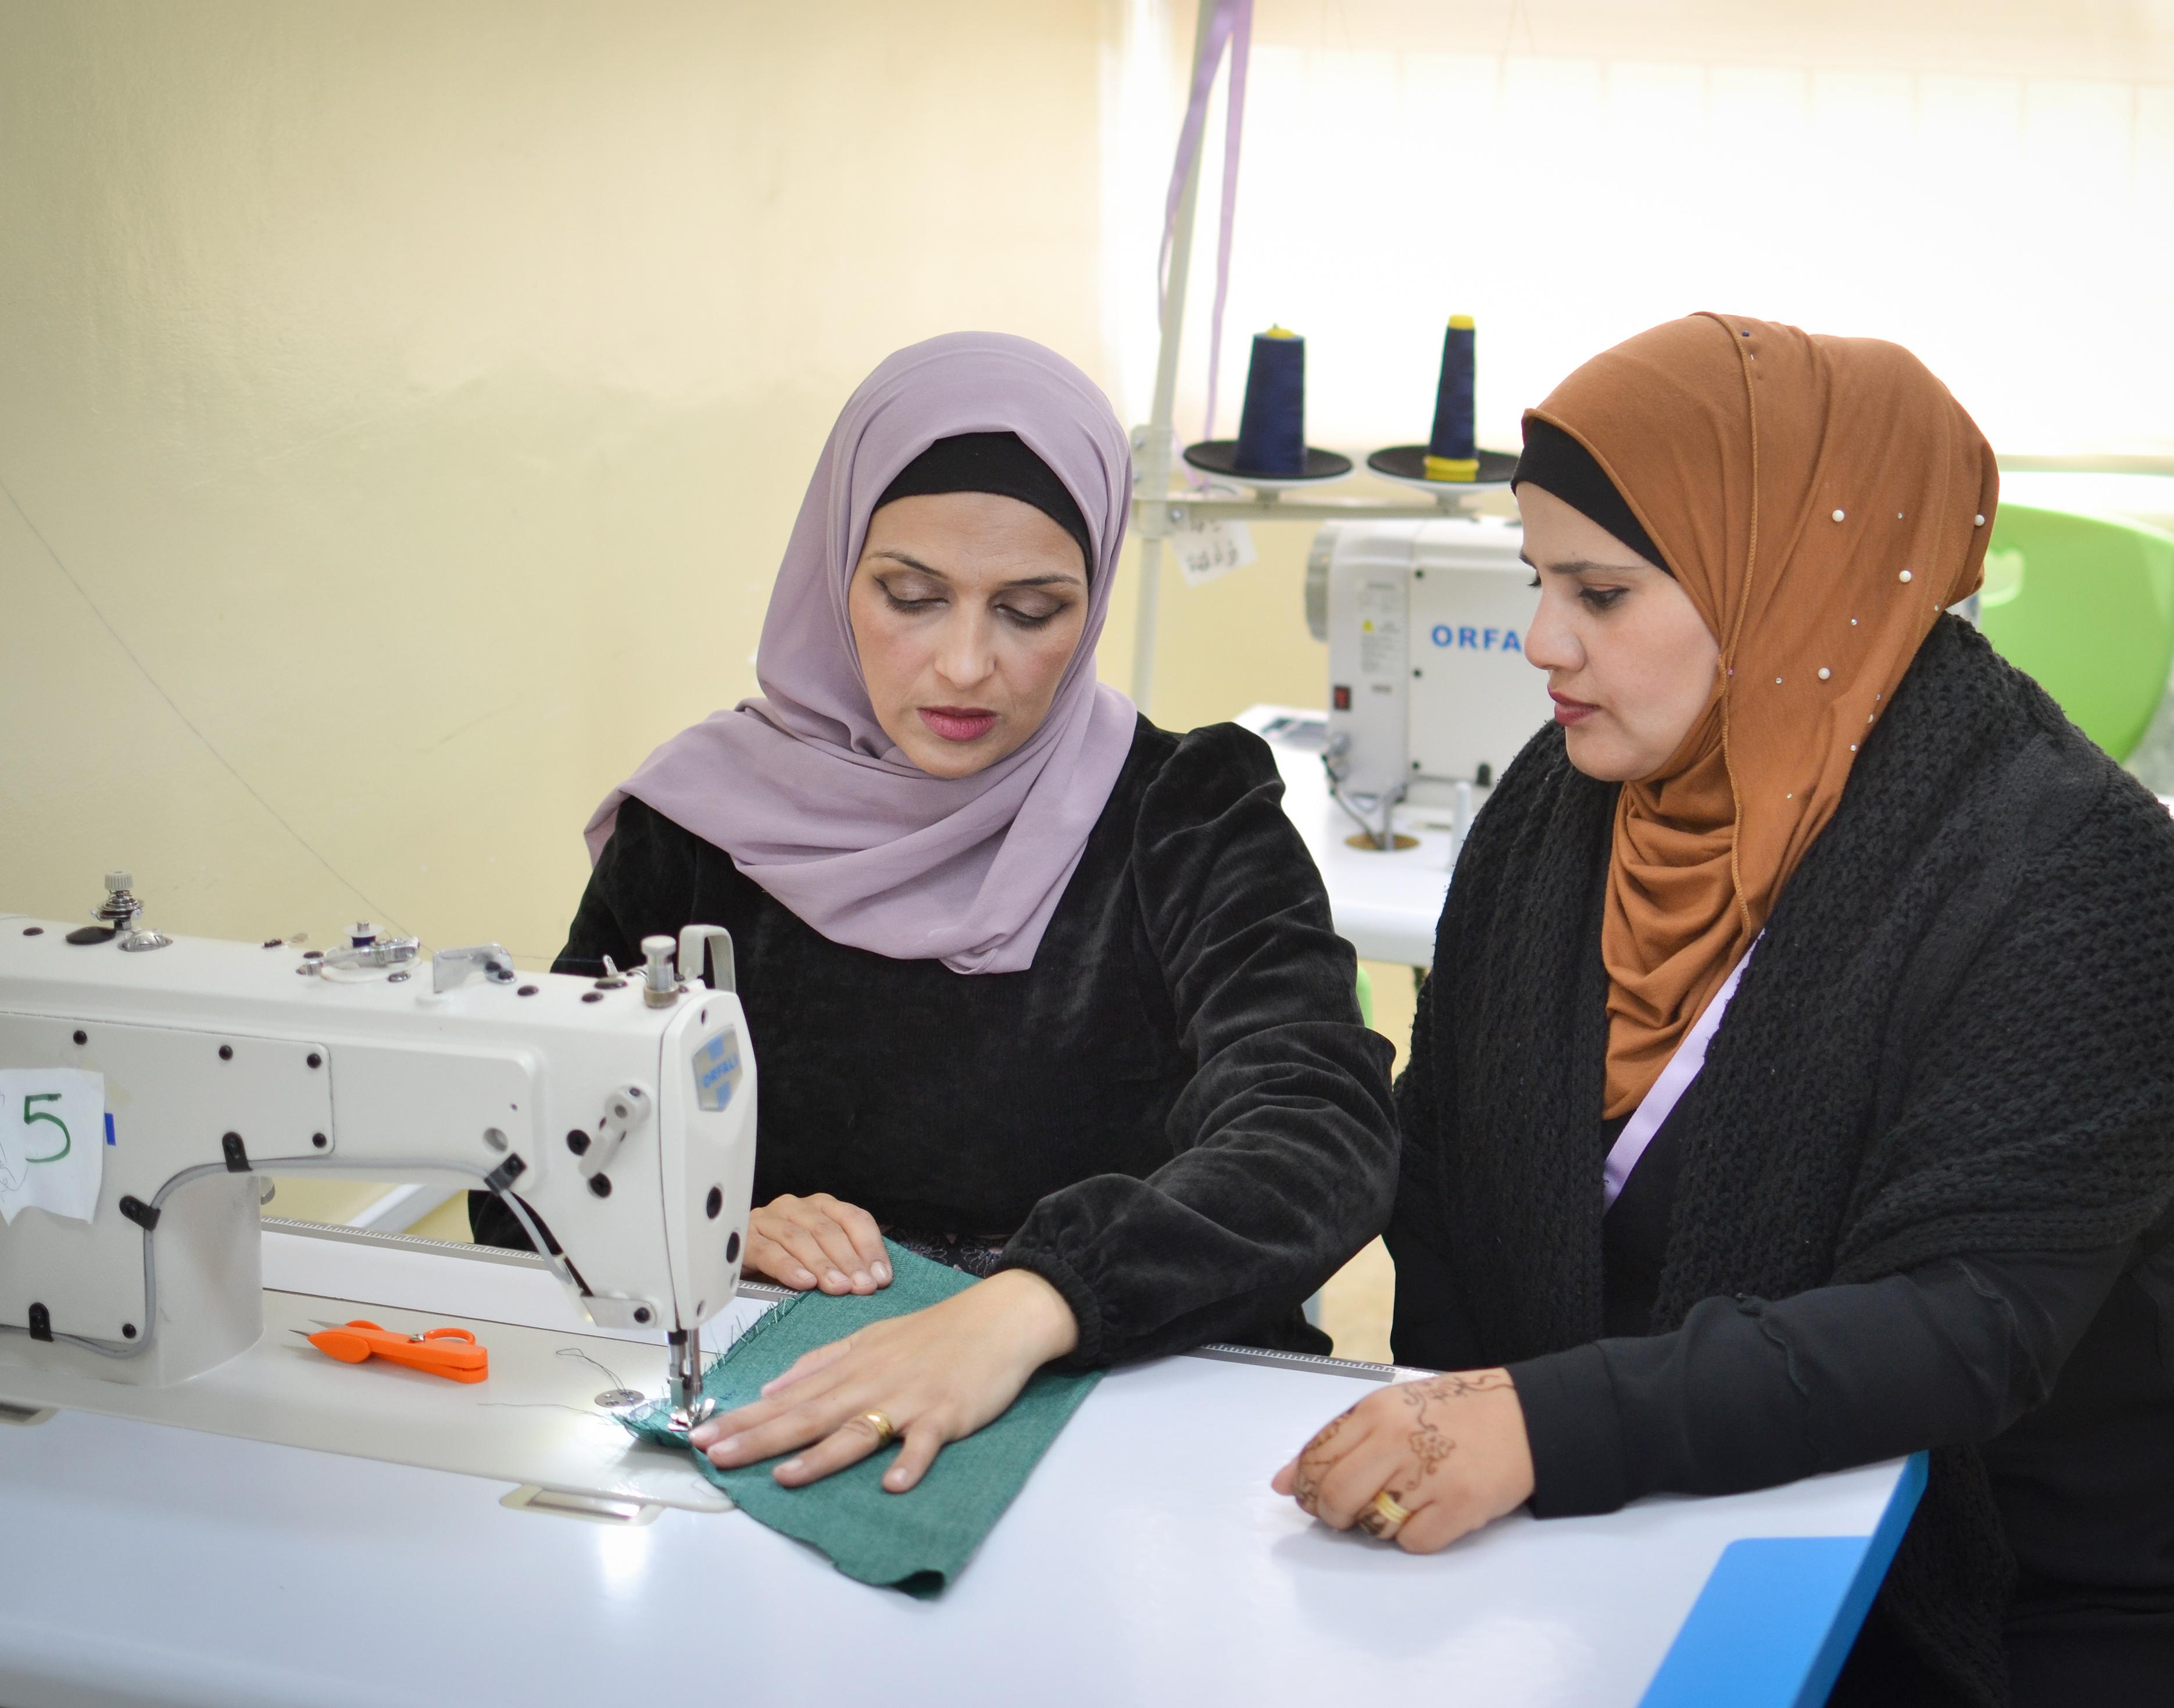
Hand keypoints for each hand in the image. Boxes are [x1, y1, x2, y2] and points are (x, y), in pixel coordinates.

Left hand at [688, 1269, 1077, 1491]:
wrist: (996, 1319)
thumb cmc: (934, 1332)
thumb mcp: (870, 1337)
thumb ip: (821, 1364)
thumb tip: (772, 1388)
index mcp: (850, 1368)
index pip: (787, 1399)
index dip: (743, 1419)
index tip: (703, 1436)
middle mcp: (871, 1384)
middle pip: (807, 1415)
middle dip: (758, 1438)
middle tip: (716, 1455)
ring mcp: (908, 1400)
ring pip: (858, 1430)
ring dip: (822, 1456)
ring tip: (787, 1477)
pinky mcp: (945, 1414)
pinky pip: (924, 1443)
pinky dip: (910, 1462)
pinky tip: (894, 1483)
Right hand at [744, 1192, 890, 1294]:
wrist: (737, 1256)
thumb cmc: (788, 1258)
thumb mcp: (821, 1255)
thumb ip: (846, 1260)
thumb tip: (878, 1279)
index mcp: (821, 1206)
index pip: (853, 1218)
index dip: (871, 1247)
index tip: (882, 1276)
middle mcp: (796, 1207)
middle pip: (828, 1230)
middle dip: (849, 1260)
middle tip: (863, 1286)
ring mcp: (769, 1219)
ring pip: (800, 1239)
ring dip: (823, 1265)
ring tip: (839, 1287)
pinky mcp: (746, 1239)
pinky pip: (769, 1251)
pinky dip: (788, 1267)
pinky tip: (804, 1282)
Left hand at [1270, 1369, 1534, 1552]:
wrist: (1524, 1417)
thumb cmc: (1452, 1412)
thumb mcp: (1390, 1408)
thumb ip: (1336, 1441)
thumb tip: (1280, 1482)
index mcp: (1375, 1412)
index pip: (1315, 1459)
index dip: (1303, 1487)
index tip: (1308, 1497)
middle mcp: (1397, 1441)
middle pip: (1334, 1496)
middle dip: (1332, 1515)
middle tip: (1345, 1514)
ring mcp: (1429, 1475)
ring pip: (1372, 1525)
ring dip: (1376, 1526)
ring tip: (1399, 1503)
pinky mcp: (1459, 1507)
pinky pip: (1412, 1543)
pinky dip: (1414, 1537)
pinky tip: (1430, 1512)